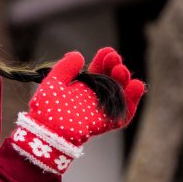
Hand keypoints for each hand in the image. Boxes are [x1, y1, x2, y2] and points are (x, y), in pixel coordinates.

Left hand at [12, 47, 144, 174]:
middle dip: (114, 67)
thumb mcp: (53, 82)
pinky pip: (126, 112)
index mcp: (83, 86)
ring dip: (124, 80)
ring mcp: (103, 109)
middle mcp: (95, 97)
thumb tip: (79, 55)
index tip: (106, 51)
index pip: (99, 70)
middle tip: (113, 58)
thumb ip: (65, 68)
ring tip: (121, 70)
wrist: (47, 130)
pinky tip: (136, 85)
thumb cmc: (46, 109)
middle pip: (112, 79)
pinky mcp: (109, 122)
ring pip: (121, 93)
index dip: (104, 60)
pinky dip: (133, 99)